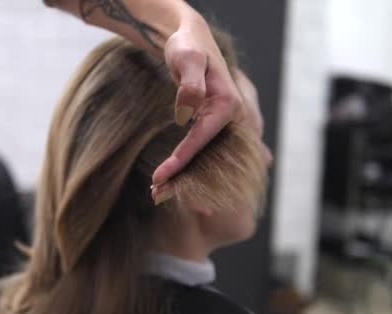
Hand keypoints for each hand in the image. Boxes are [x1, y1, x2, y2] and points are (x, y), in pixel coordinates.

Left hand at [152, 13, 248, 194]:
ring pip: (208, 158)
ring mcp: (228, 124)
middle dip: (185, 179)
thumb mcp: (186, 58)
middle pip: (209, 156)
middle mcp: (235, 119)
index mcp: (230, 105)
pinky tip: (173, 183)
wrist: (190, 40)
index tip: (158, 177)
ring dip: (186, 178)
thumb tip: (187, 111)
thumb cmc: (187, 46)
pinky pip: (205, 151)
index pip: (202, 139)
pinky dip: (190, 167)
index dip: (181, 161)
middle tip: (156, 195)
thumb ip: (189, 83)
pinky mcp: (217, 127)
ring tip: (158, 194)